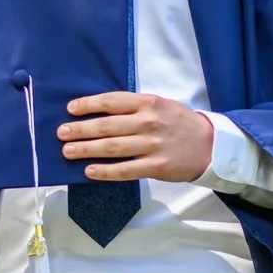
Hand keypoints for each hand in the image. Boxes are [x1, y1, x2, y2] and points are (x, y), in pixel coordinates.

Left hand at [59, 92, 214, 181]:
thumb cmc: (179, 123)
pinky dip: (105, 171)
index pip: (111, 101)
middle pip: (107, 126)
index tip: (70, 109)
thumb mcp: (160, 104)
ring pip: (112, 148)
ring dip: (86, 149)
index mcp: (148, 103)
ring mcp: (152, 145)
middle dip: (80, 129)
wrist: (210, 145)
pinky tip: (89, 171)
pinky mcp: (156, 166)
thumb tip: (100, 111)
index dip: (88, 105)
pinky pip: (126, 170)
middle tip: (62, 133)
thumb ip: (134, 106)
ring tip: (68, 151)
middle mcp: (149, 122)